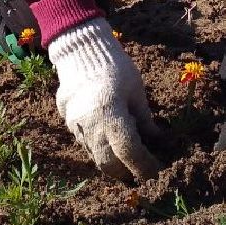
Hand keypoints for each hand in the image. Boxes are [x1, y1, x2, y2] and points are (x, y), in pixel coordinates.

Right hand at [47, 19, 161, 181]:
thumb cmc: (114, 66)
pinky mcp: (69, 125)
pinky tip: (113, 146)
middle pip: (110, 163)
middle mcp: (90, 124)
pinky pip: (87, 147)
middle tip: (143, 171)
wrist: (80, 52)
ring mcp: (77, 126)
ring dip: (114, 165)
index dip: (144, 166)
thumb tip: (156, 141)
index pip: (128, 151)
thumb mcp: (136, 90)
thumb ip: (144, 118)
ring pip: (96, 158)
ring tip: (130, 163)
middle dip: (128, 172)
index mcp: (110, 112)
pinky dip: (102, 152)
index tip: (156, 172)